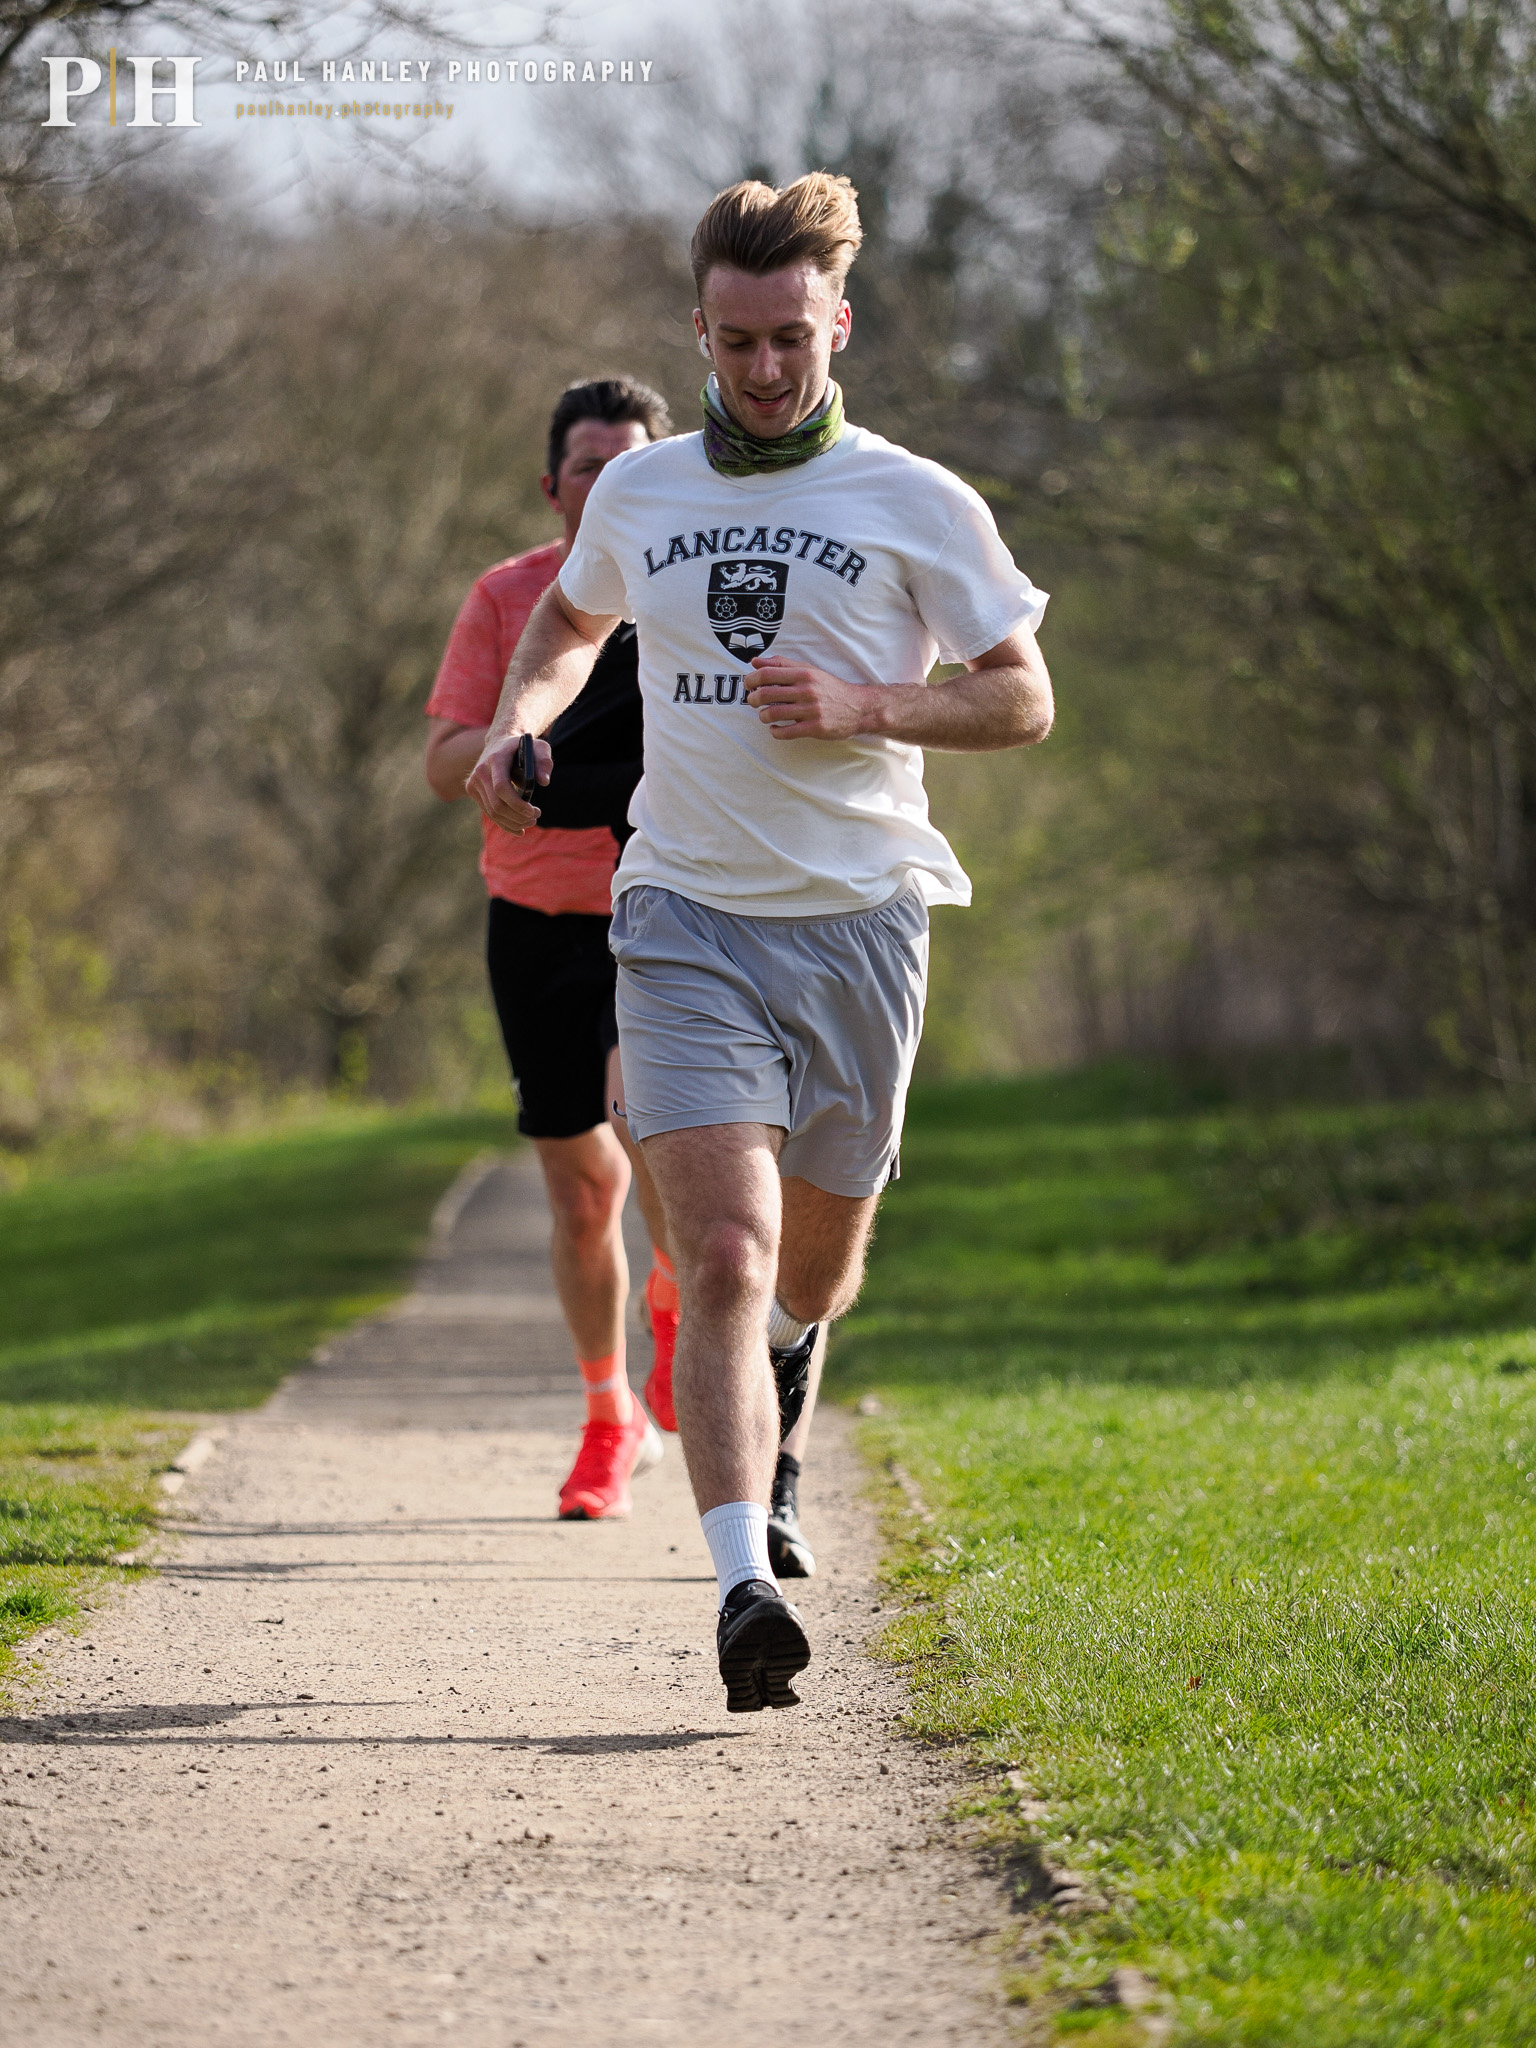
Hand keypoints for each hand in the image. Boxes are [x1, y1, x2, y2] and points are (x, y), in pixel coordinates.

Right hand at [465, 733, 551, 832]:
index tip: (534, 811)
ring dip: (513, 822)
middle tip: (536, 817)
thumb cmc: (522, 747)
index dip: (517, 804)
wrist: (499, 742)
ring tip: (530, 822)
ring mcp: (473, 781)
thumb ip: (544, 761)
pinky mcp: (472, 789)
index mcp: (495, 758)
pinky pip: (489, 812)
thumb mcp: (539, 747)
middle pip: (497, 804)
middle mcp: (480, 770)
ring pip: (493, 812)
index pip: (501, 788)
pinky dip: (505, 823)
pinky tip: (519, 828)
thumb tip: (544, 781)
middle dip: (518, 816)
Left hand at [745, 657, 871, 740]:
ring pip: (774, 713)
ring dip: (763, 716)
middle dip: (753, 699)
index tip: (748, 684)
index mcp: (803, 674)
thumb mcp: (809, 670)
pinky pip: (786, 732)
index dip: (751, 679)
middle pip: (767, 693)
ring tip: (765, 715)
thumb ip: (781, 664)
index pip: (768, 673)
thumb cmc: (829, 688)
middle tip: (754, 701)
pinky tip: (775, 729)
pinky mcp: (815, 728)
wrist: (859, 707)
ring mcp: (811, 710)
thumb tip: (754, 662)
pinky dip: (775, 731)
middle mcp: (807, 690)